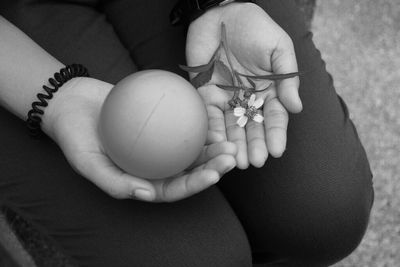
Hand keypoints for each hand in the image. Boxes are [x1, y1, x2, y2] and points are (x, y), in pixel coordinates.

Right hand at [42, 77, 236, 201]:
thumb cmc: (75, 137)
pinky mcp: (161, 119)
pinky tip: (212, 111)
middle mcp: (155, 163)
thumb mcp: (86, 163)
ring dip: (212, 143)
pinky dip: (197, 117)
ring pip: (191, 146)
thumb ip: (114, 183)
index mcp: (143, 180)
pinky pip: (181, 119)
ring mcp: (159, 142)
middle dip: (214, 166)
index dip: (196, 185)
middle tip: (231, 154)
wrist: (70, 103)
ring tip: (229, 135)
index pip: (174, 188)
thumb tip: (147, 194)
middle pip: (189, 168)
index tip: (214, 175)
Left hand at [186, 2, 301, 168]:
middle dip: (253, 145)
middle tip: (253, 163)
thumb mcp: (279, 48)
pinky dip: (212, 130)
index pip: (274, 117)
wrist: (221, 13)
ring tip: (236, 162)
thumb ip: (287, 77)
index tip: (276, 151)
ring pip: (231, 127)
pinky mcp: (206, 94)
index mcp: (269, 90)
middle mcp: (248, 98)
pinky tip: (216, 144)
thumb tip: (297, 107)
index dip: (275, 134)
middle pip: (252, 127)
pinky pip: (209, 116)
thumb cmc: (255, 27)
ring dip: (234, 145)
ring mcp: (227, 98)